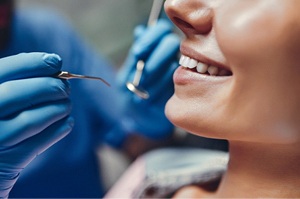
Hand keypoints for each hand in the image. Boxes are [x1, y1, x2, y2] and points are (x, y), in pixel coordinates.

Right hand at [0, 53, 73, 197]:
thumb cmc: (1, 117)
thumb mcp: (2, 94)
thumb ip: (18, 79)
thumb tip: (54, 62)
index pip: (4, 70)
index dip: (33, 63)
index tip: (56, 61)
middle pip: (18, 93)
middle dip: (49, 86)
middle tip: (66, 87)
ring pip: (31, 120)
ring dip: (58, 108)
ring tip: (67, 104)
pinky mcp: (10, 161)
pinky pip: (40, 143)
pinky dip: (60, 129)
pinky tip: (67, 121)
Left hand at [105, 19, 179, 146]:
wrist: (139, 118)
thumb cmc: (130, 93)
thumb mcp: (125, 75)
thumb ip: (135, 56)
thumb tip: (140, 31)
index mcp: (156, 46)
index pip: (160, 29)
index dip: (150, 38)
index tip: (137, 53)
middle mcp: (170, 55)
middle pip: (171, 43)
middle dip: (155, 60)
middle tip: (143, 75)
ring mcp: (180, 71)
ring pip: (173, 65)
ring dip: (155, 79)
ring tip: (141, 91)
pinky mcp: (186, 88)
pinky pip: (178, 84)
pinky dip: (160, 92)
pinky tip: (150, 100)